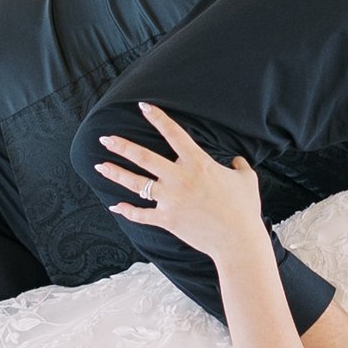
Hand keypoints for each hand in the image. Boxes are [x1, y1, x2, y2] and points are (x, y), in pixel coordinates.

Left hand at [95, 104, 264, 267]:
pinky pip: (142, 214)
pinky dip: (128, 211)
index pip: (174, 134)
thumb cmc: (245, 209)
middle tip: (105, 139)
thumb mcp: (247, 180)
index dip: (158, 118)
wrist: (238, 241)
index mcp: (198, 163)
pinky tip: (115, 206)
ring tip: (100, 166)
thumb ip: (239, 165)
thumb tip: (237, 161)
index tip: (143, 106)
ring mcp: (171, 199)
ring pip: (136, 183)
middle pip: (144, 157)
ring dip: (116, 173)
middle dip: (122, 146)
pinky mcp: (167, 220)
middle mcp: (179, 178)